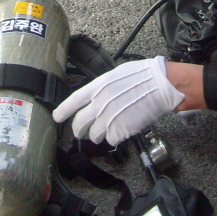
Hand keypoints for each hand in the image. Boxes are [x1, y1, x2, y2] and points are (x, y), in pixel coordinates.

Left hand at [52, 56, 183, 145]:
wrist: (160, 85)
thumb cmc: (142, 76)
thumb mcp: (116, 75)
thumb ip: (102, 88)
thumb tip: (96, 98)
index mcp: (97, 87)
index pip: (73, 101)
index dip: (63, 110)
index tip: (57, 117)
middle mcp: (100, 104)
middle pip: (79, 124)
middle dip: (78, 130)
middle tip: (80, 133)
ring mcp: (110, 118)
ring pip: (94, 136)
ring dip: (98, 136)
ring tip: (106, 131)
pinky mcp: (121, 130)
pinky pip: (112, 140)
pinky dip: (115, 138)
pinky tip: (122, 129)